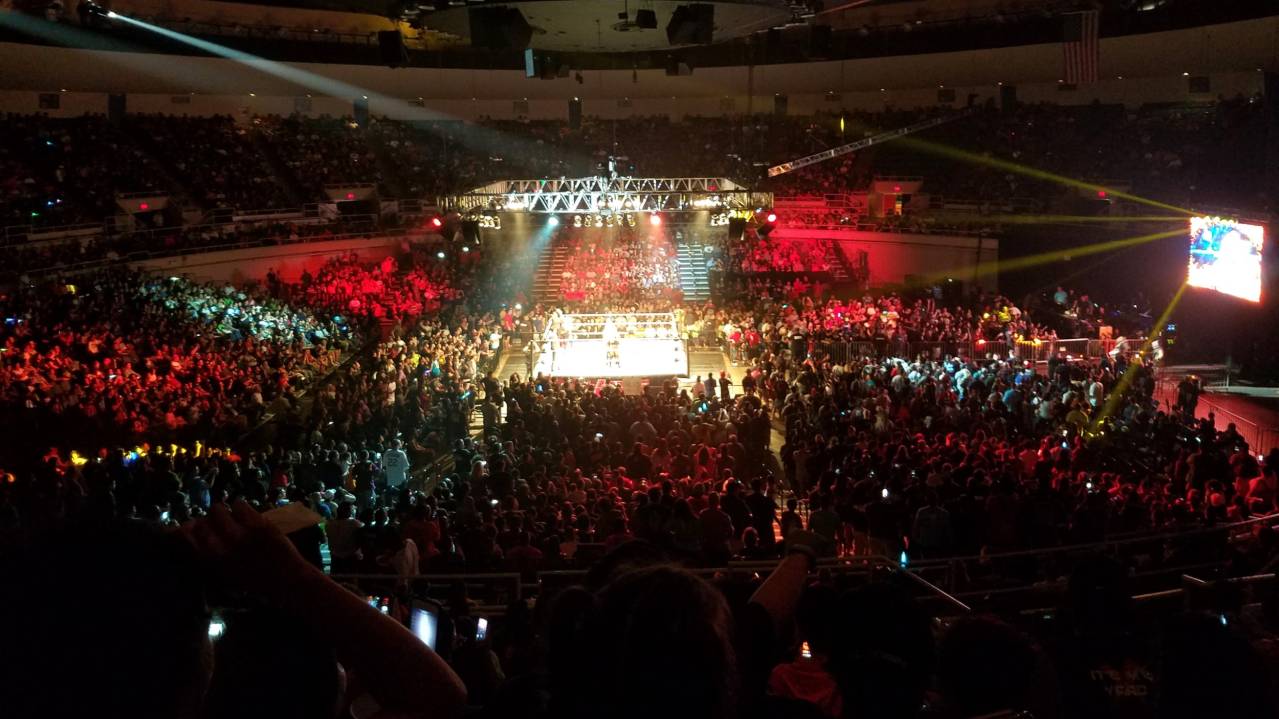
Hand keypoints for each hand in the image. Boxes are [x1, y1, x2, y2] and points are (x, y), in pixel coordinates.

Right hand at [183, 500, 317, 598]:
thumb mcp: (225, 573)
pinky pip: (239, 504)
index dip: (188, 529)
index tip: (194, 528)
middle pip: (201, 521)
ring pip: (217, 509)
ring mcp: (239, 534)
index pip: (186, 537)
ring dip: (222, 512)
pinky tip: (246, 514)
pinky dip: (240, 507)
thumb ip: (208, 555)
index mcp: (212, 562)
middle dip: (207, 520)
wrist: (287, 579)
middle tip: (219, 523)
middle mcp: (221, 547)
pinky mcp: (257, 524)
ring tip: (232, 518)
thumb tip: (189, 534)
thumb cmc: (255, 580)